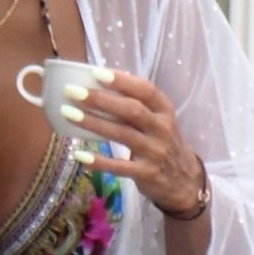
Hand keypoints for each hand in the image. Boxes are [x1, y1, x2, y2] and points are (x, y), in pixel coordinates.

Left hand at [61, 70, 206, 215]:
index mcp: (165, 111)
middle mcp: (162, 129)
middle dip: (101, 99)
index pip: (145, 90)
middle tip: (73, 91)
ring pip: (122, 134)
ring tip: (68, 113)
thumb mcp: (159, 121)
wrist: (185, 181)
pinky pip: (120, 166)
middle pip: (131, 110)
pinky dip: (99, 161)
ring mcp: (155, 152)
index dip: (122, 81)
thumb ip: (137, 105)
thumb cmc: (163, 143)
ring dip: (93, 123)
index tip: (96, 73)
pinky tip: (80, 155)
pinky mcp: (146, 174)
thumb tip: (102, 81)